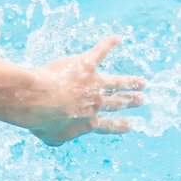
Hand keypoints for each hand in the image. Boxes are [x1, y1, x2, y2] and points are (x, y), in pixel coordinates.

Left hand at [24, 37, 145, 145]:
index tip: (130, 125)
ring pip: (117, 82)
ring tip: (141, 82)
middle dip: (130, 101)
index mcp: (88, 121)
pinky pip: (99, 52)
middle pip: (117, 102)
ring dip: (130, 82)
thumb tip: (57, 141)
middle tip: (141, 100)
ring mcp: (93, 83)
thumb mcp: (50, 136)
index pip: (108, 125)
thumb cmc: (42, 120)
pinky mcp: (85, 65)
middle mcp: (96, 103)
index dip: (120, 126)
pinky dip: (108, 44)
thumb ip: (58, 139)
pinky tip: (116, 39)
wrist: (39, 100)